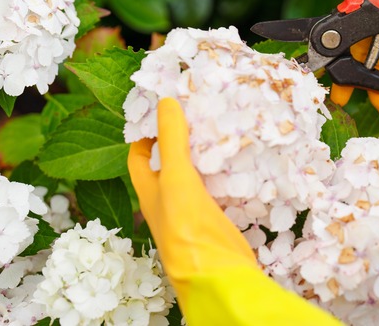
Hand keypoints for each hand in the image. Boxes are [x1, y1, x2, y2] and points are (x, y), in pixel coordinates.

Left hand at [128, 98, 341, 324]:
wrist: (219, 276)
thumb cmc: (187, 227)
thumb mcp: (176, 178)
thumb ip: (171, 141)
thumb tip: (165, 101)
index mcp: (149, 192)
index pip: (139, 156)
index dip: (144, 132)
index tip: (163, 109)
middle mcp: (167, 202)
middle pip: (169, 164)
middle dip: (180, 140)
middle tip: (198, 114)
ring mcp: (193, 212)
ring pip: (196, 175)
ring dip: (206, 156)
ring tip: (221, 129)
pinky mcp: (218, 220)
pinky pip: (219, 190)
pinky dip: (226, 174)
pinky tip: (240, 161)